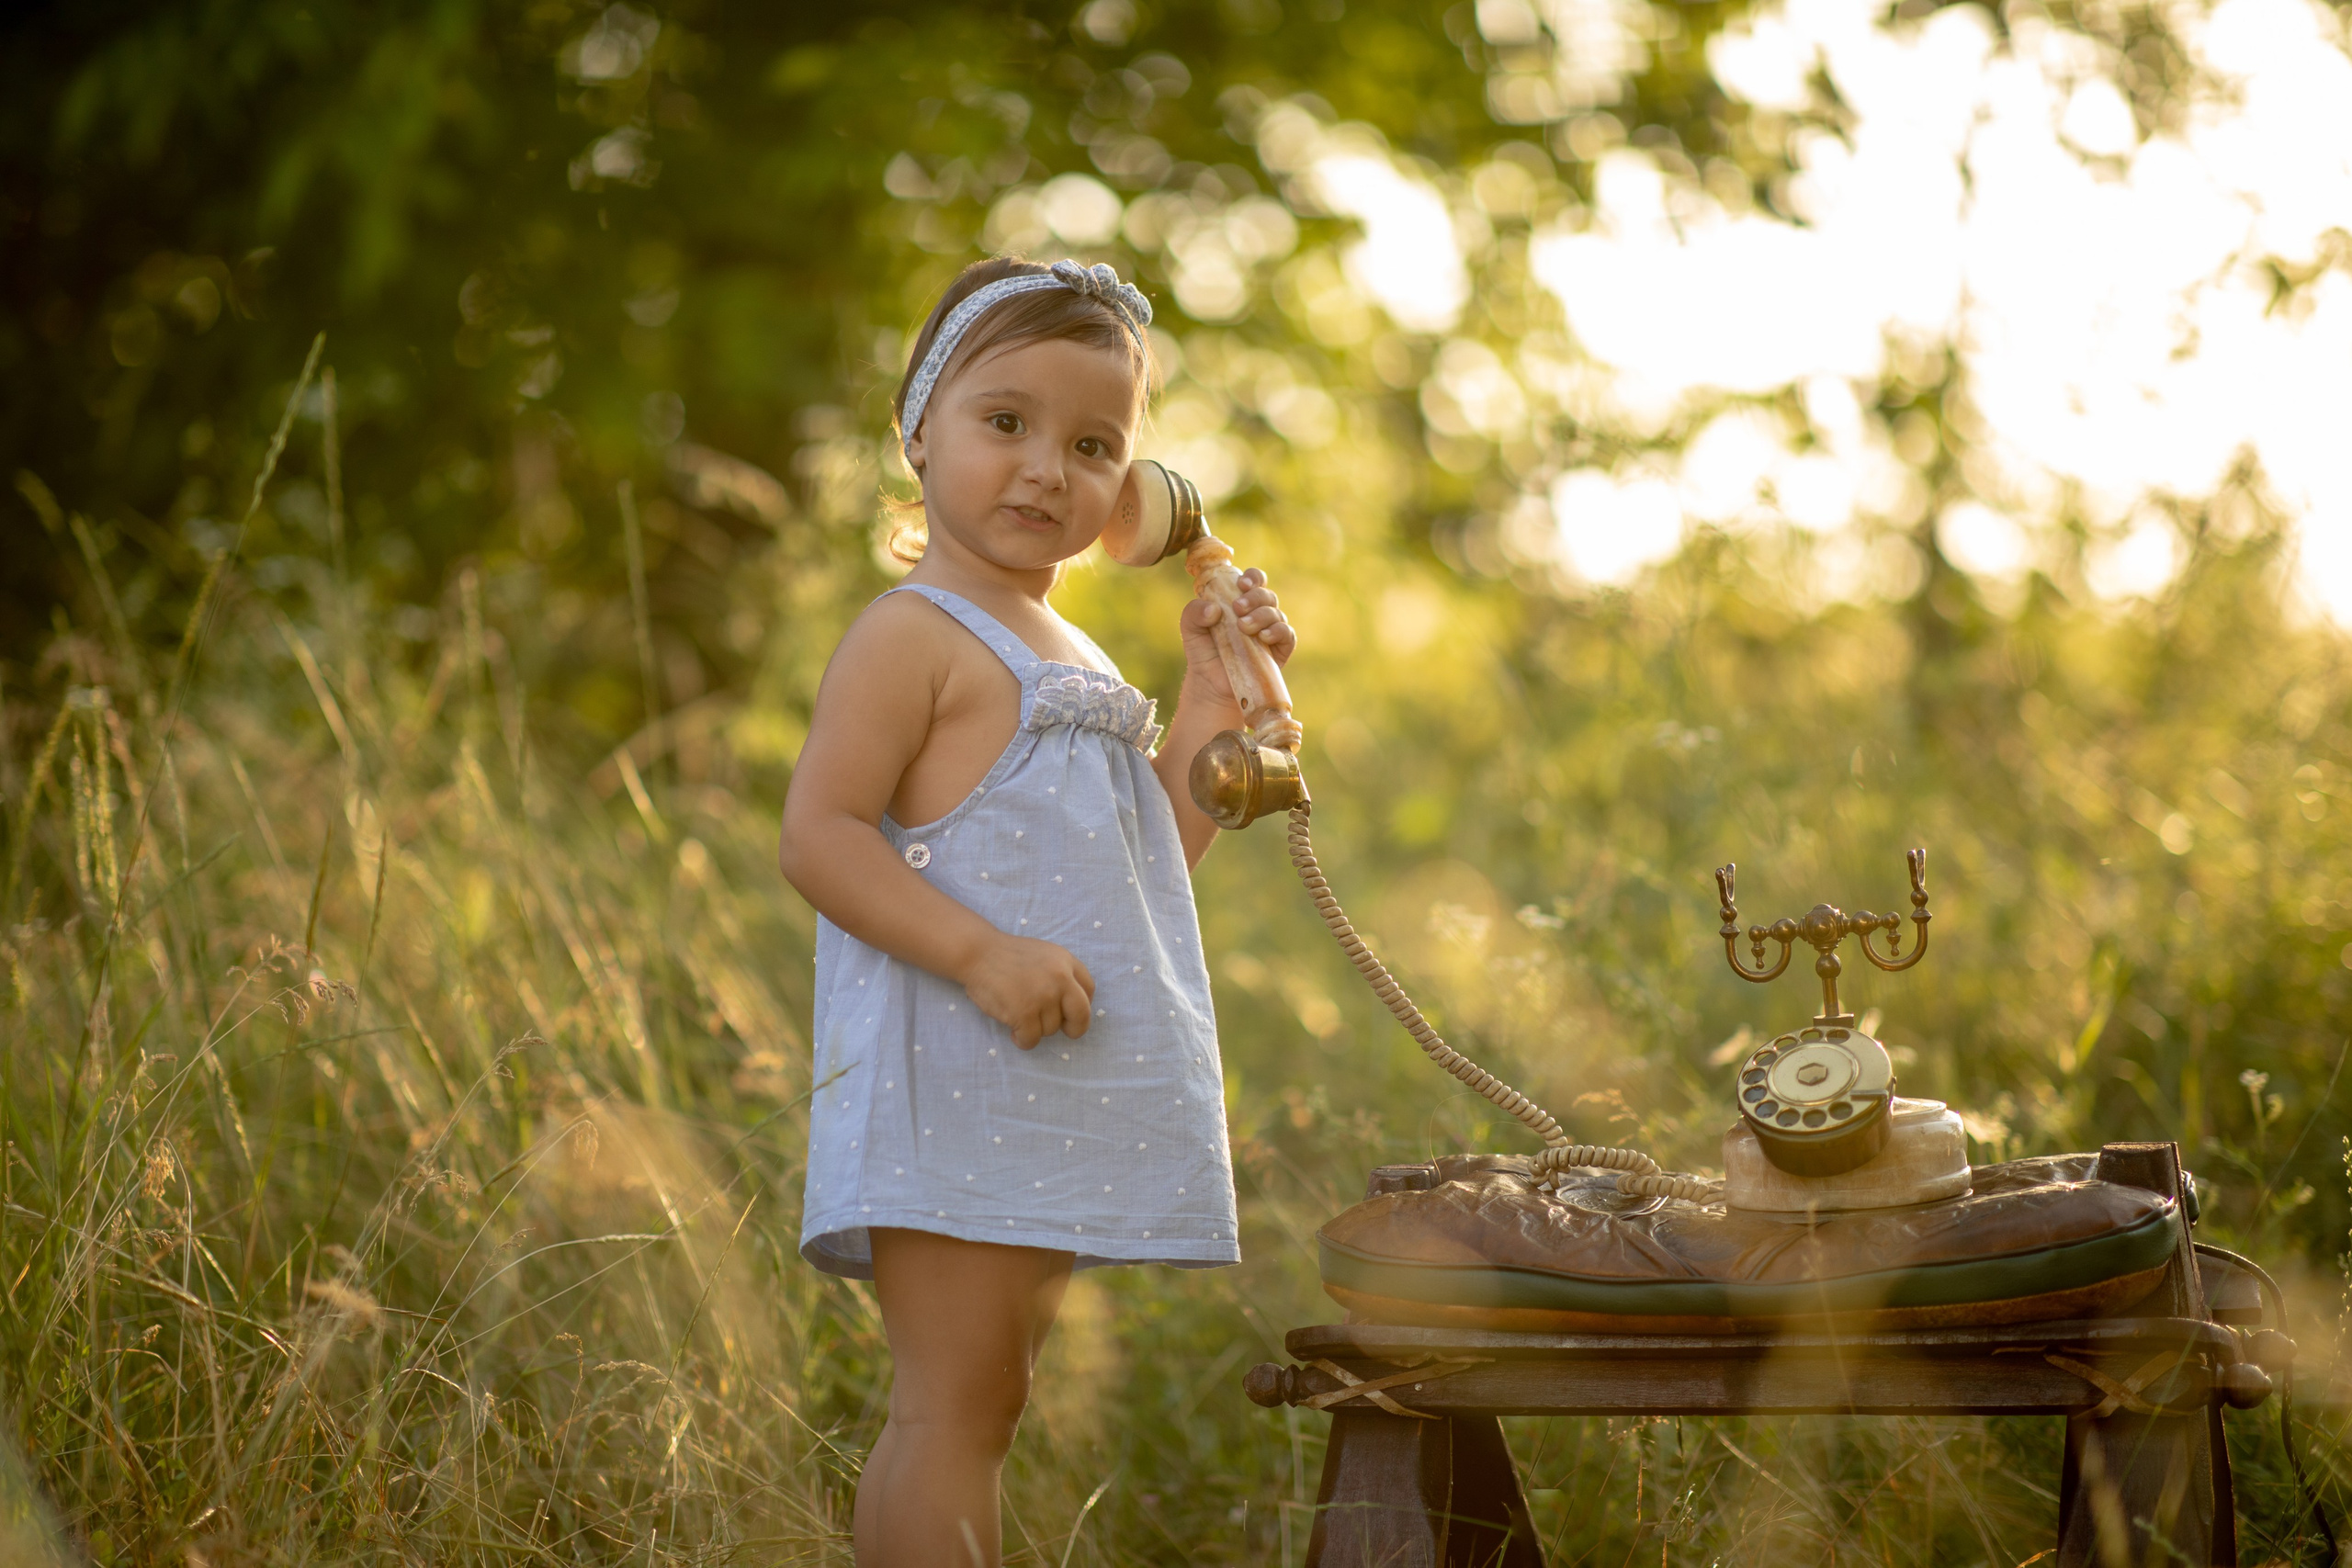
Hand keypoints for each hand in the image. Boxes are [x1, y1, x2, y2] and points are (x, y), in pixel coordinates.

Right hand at [958, 933, 1094, 1047]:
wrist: (977, 953)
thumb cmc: (1006, 956)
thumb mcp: (1043, 955)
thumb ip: (1060, 974)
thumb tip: (1069, 1005)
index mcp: (1066, 961)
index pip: (1089, 989)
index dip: (1082, 1005)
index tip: (1071, 1013)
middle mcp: (1060, 978)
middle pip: (1082, 1015)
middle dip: (1075, 1028)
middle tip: (1064, 1031)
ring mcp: (1043, 996)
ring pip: (1051, 1029)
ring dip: (1036, 1029)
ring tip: (1019, 1016)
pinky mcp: (1025, 1012)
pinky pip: (1032, 1039)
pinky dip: (1023, 1040)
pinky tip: (1014, 1031)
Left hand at [1179, 568, 1295, 704]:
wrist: (1210, 682)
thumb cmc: (1203, 650)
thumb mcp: (1190, 628)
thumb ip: (1194, 612)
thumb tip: (1214, 609)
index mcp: (1240, 601)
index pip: (1254, 581)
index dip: (1253, 578)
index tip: (1242, 584)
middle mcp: (1259, 613)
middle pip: (1267, 595)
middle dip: (1254, 597)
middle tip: (1237, 608)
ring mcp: (1271, 631)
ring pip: (1276, 613)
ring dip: (1262, 615)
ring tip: (1243, 627)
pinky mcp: (1279, 650)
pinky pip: (1287, 634)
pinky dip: (1278, 631)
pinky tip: (1263, 636)